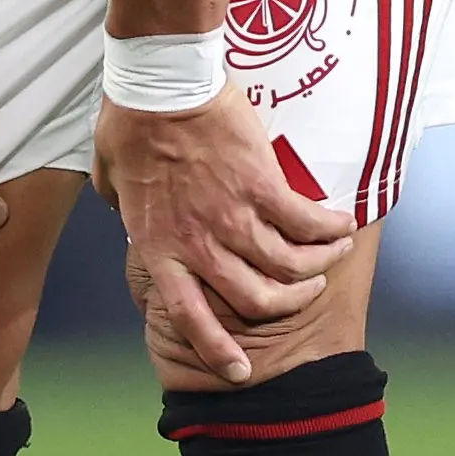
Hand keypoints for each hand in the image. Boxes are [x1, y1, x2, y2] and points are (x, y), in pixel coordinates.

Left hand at [95, 84, 354, 382]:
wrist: (161, 83)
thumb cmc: (131, 124)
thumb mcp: (111, 180)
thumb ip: (123, 209)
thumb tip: (127, 216)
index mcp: (161, 248)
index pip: (191, 316)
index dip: (218, 350)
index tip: (239, 372)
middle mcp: (200, 244)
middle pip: (255, 299)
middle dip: (287, 303)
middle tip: (305, 291)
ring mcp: (234, 217)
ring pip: (288, 266)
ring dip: (318, 266)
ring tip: (334, 255)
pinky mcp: (263, 185)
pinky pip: (306, 222)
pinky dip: (330, 230)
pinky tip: (344, 226)